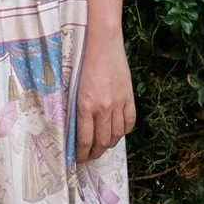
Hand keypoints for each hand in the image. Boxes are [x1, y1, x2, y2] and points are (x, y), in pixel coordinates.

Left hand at [73, 33, 135, 167]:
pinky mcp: (129, 97)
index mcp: (85, 106)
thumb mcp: (74, 88)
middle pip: (102, 141)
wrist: (102, 43)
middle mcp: (103, 108)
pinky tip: (118, 132)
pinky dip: (124, 131)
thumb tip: (77, 130)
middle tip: (89, 157)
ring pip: (116, 135)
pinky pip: (129, 122)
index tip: (78, 159)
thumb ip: (77, 109)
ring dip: (109, 145)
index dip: (82, 154)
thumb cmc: (83, 62)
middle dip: (94, 153)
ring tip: (103, 147)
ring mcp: (118, 103)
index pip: (84, 140)